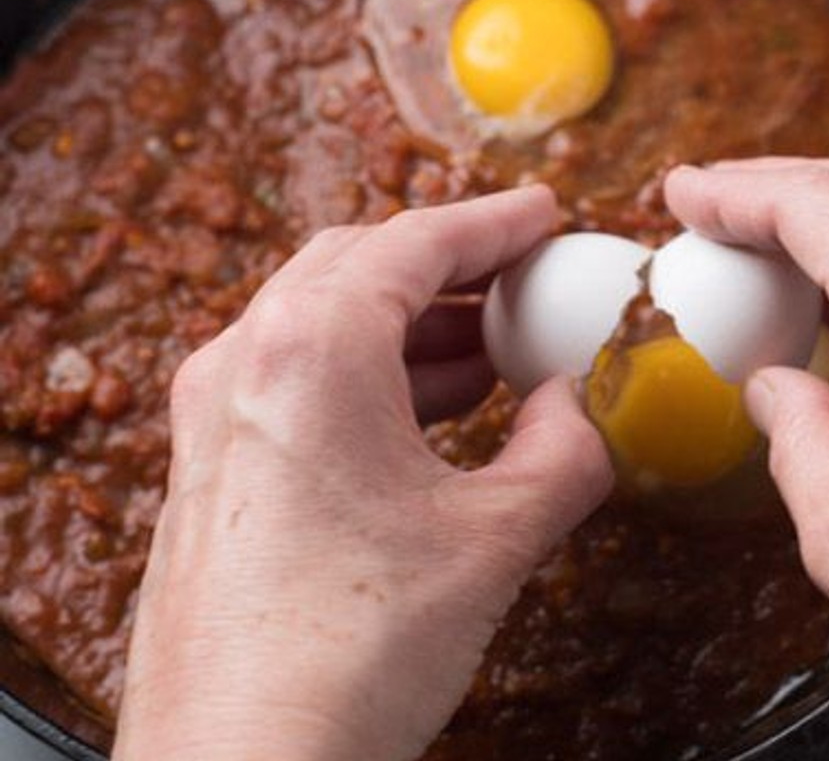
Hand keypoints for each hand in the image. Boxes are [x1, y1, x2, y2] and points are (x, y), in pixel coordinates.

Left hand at [114, 186, 611, 760]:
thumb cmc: (351, 652)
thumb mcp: (495, 538)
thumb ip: (564, 450)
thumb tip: (580, 405)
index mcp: (310, 350)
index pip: (413, 242)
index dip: (493, 222)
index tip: (543, 214)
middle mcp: (244, 364)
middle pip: (357, 264)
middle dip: (449, 263)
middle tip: (522, 275)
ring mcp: (214, 418)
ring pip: (321, 321)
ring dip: (411, 323)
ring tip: (491, 348)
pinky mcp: (210, 471)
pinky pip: (296, 379)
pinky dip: (371, 372)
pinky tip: (433, 413)